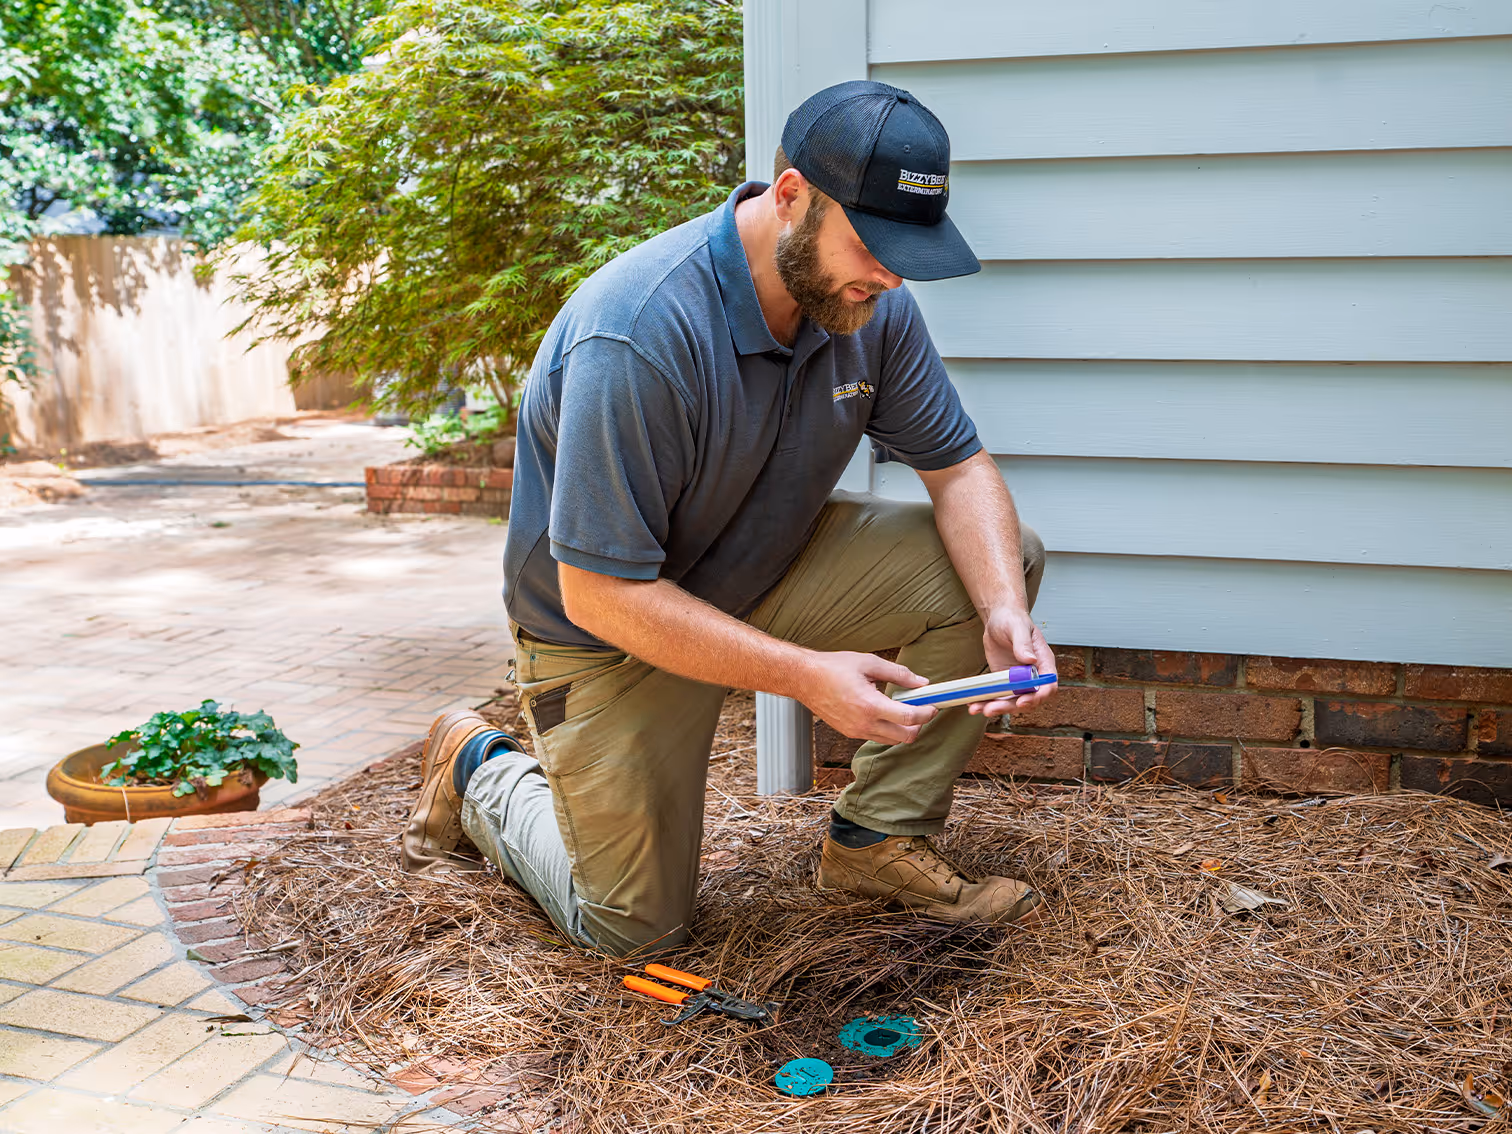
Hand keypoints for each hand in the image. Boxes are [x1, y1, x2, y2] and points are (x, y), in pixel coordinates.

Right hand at [796, 651, 937, 744]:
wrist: (804, 679)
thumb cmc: (833, 668)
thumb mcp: (869, 662)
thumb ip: (899, 674)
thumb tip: (921, 682)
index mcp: (870, 706)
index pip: (910, 718)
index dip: (927, 713)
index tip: (933, 705)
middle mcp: (864, 724)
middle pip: (905, 737)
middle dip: (919, 725)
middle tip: (922, 709)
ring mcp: (856, 731)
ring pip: (892, 741)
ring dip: (904, 729)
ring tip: (903, 708)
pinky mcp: (849, 733)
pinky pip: (877, 737)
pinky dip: (888, 729)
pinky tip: (885, 711)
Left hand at [967, 609, 1057, 716]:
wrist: (999, 619)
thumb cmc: (1013, 619)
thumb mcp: (1017, 627)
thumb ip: (1023, 643)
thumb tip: (1030, 660)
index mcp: (1043, 662)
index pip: (1048, 685)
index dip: (1037, 696)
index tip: (1022, 701)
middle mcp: (1033, 675)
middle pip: (1028, 698)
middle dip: (1010, 706)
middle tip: (991, 709)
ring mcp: (1019, 680)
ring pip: (1011, 701)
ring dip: (996, 708)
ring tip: (977, 709)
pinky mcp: (1004, 681)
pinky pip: (998, 695)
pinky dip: (986, 701)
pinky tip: (974, 704)